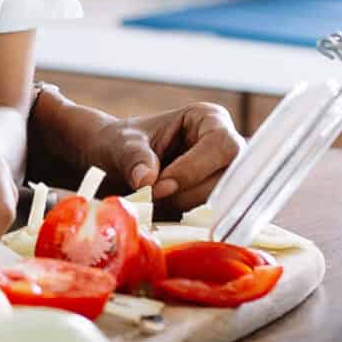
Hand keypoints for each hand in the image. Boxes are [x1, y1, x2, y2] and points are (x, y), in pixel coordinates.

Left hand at [81, 100, 242, 217]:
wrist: (115, 163)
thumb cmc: (122, 143)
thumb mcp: (122, 144)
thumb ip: (134, 157)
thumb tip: (146, 181)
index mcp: (209, 119)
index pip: (221, 145)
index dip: (193, 169)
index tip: (159, 186)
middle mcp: (226, 147)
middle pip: (226, 179)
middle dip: (186, 194)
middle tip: (151, 197)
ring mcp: (225, 176)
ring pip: (222, 202)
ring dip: (183, 208)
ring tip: (152, 200)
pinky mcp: (217, 201)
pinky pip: (212, 218)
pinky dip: (185, 221)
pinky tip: (161, 212)